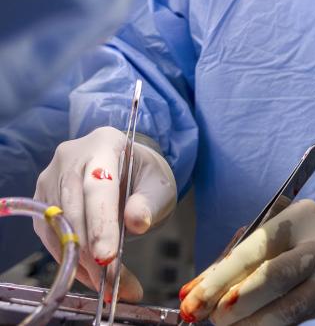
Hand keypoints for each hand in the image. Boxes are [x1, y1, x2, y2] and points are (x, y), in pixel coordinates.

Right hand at [34, 127, 176, 300]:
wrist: (127, 169)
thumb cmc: (144, 176)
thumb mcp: (159, 186)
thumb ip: (149, 202)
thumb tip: (137, 222)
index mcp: (104, 143)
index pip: (98, 185)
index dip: (101, 223)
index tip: (107, 256)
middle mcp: (70, 157)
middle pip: (74, 208)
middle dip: (90, 250)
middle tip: (109, 282)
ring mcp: (51, 178)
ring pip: (59, 225)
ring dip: (80, 260)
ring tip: (106, 284)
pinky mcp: (42, 201)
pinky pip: (51, 235)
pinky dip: (69, 258)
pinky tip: (90, 275)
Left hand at [179, 199, 314, 325]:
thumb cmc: (299, 248)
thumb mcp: (273, 241)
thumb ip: (233, 263)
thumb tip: (190, 293)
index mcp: (302, 216)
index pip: (257, 245)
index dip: (222, 276)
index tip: (194, 300)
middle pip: (276, 274)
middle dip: (239, 300)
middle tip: (213, 318)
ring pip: (291, 307)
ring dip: (255, 323)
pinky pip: (303, 322)